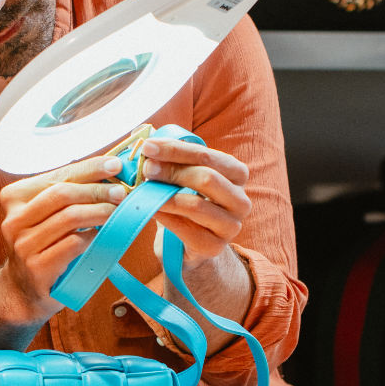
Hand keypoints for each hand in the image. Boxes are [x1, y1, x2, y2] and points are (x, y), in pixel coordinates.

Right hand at [0, 155, 126, 321]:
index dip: (89, 168)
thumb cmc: (45, 244)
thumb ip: (69, 193)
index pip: (58, 175)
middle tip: (121, 193)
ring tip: (117, 212)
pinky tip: (102, 235)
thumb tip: (109, 171)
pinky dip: (92, 237)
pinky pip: (73, 244)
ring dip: (99, 212)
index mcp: (14, 197)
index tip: (115, 165)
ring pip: (69, 218)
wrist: (24, 290)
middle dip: (97, 190)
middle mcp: (14, 219)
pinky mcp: (37, 267)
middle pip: (62, 194)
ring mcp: (23, 244)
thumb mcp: (48, 214)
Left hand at [139, 137, 251, 269]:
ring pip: (196, 205)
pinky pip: (187, 230)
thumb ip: (170, 157)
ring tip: (144, 190)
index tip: (148, 147)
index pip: (206, 155)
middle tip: (146, 169)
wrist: (186, 244)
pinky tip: (150, 210)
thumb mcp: (183, 176)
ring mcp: (231, 226)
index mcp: (236, 173)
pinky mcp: (215, 247)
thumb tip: (145, 138)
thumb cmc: (185, 201)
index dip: (175, 149)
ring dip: (165, 195)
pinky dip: (165, 217)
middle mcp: (240, 199)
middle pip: (206, 178)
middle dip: (171, 171)